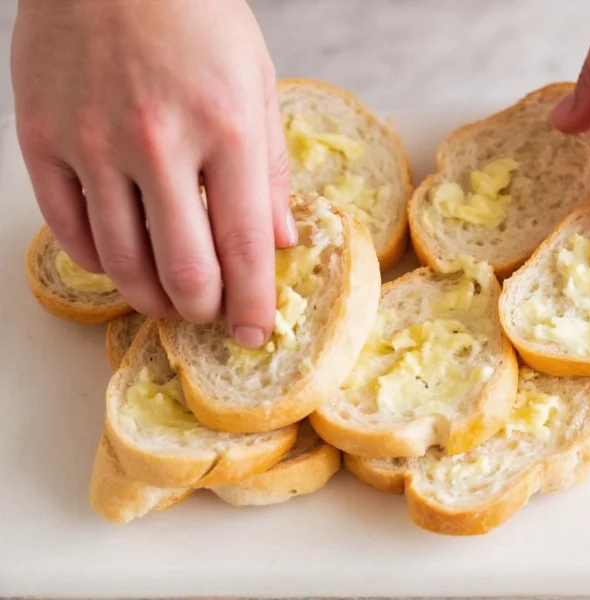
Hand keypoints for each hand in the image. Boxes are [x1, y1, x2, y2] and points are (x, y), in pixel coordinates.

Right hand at [12, 0, 296, 347]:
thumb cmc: (196, 18)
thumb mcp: (256, 85)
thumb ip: (271, 170)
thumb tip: (281, 240)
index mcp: (225, 129)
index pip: (245, 246)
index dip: (253, 304)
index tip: (255, 336)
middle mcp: (158, 142)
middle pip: (184, 271)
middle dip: (204, 311)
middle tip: (211, 315)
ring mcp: (93, 143)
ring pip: (123, 263)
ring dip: (151, 299)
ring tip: (170, 301)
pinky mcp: (43, 140)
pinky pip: (70, 231)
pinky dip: (101, 263)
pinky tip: (123, 262)